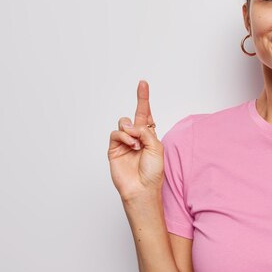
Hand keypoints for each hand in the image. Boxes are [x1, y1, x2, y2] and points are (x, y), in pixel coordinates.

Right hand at [107, 80, 163, 201]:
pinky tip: (131, 145)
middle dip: (140, 102)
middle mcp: (137, 137)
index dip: (144, 99)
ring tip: (137, 143)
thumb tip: (131, 124)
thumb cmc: (152, 172)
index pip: (146, 114)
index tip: (143, 83)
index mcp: (150, 136)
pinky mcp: (114, 148)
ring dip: (131, 130)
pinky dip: (124, 136)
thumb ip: (146, 132)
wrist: (141, 188)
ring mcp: (125, 142)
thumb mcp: (157, 147)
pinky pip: (116, 133)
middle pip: (135, 115)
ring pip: (124, 123)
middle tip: (147, 105)